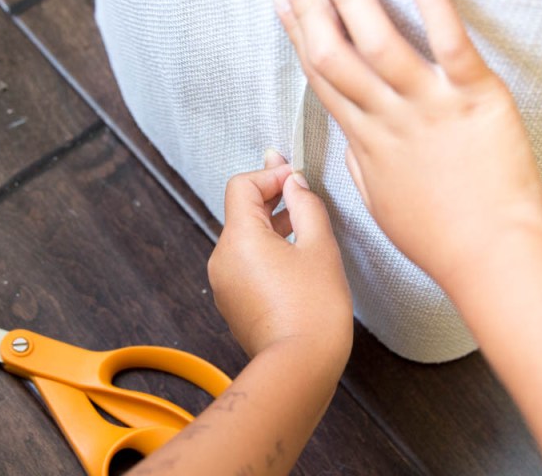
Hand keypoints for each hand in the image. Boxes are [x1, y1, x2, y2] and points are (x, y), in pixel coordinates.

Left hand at [207, 153, 351, 369]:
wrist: (301, 366)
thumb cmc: (314, 309)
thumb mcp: (320, 246)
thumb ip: (306, 204)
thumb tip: (294, 182)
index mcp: (239, 238)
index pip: (242, 186)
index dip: (270, 174)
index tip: (296, 176)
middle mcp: (222, 258)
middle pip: (241, 211)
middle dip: (272, 199)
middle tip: (303, 194)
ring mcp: (223, 283)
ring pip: (244, 239)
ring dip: (271, 226)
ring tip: (305, 230)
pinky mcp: (232, 302)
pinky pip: (245, 264)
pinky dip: (265, 253)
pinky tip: (295, 262)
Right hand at [273, 0, 541, 287]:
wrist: (491, 256)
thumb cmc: (439, 237)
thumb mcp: (381, 203)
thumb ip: (362, 163)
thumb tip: (354, 138)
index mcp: (365, 141)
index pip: (321, 77)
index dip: (298, 36)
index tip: (285, 4)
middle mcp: (388, 118)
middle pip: (335, 55)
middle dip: (310, 9)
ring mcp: (428, 106)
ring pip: (378, 43)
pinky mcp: (473, 99)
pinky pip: (448, 43)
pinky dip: (432, 3)